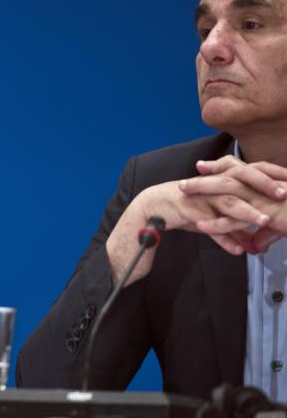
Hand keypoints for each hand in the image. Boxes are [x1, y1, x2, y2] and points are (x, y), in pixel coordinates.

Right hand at [106, 161, 275, 285]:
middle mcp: (210, 186)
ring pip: (226, 202)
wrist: (151, 210)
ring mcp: (199, 197)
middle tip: (282, 194)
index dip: (267, 177)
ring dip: (246, 213)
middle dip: (262, 187)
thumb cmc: (183, 210)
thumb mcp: (211, 218)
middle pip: (239, 182)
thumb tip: (252, 243)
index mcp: (218, 181)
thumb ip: (233, 227)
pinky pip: (208, 225)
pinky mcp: (187, 211)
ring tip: (262, 222)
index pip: (247, 174)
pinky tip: (236, 250)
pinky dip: (223, 238)